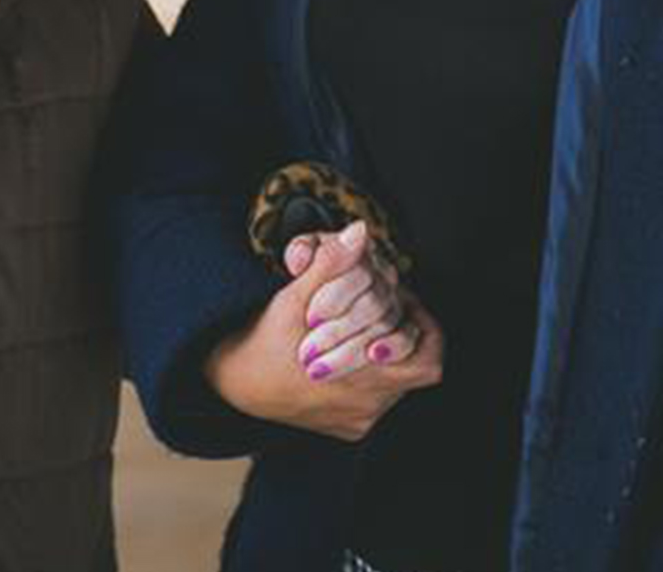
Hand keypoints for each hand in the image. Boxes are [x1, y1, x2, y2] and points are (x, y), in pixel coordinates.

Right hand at [205, 221, 443, 441]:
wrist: (233, 383)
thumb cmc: (264, 339)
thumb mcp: (295, 298)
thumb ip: (331, 265)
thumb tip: (358, 234)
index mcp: (365, 379)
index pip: (428, 357)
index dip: (424, 327)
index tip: (405, 305)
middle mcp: (367, 408)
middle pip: (414, 369)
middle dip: (403, 335)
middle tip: (387, 309)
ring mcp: (357, 421)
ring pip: (395, 385)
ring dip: (387, 356)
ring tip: (365, 329)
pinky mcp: (346, 429)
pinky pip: (374, 401)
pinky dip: (369, 377)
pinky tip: (348, 355)